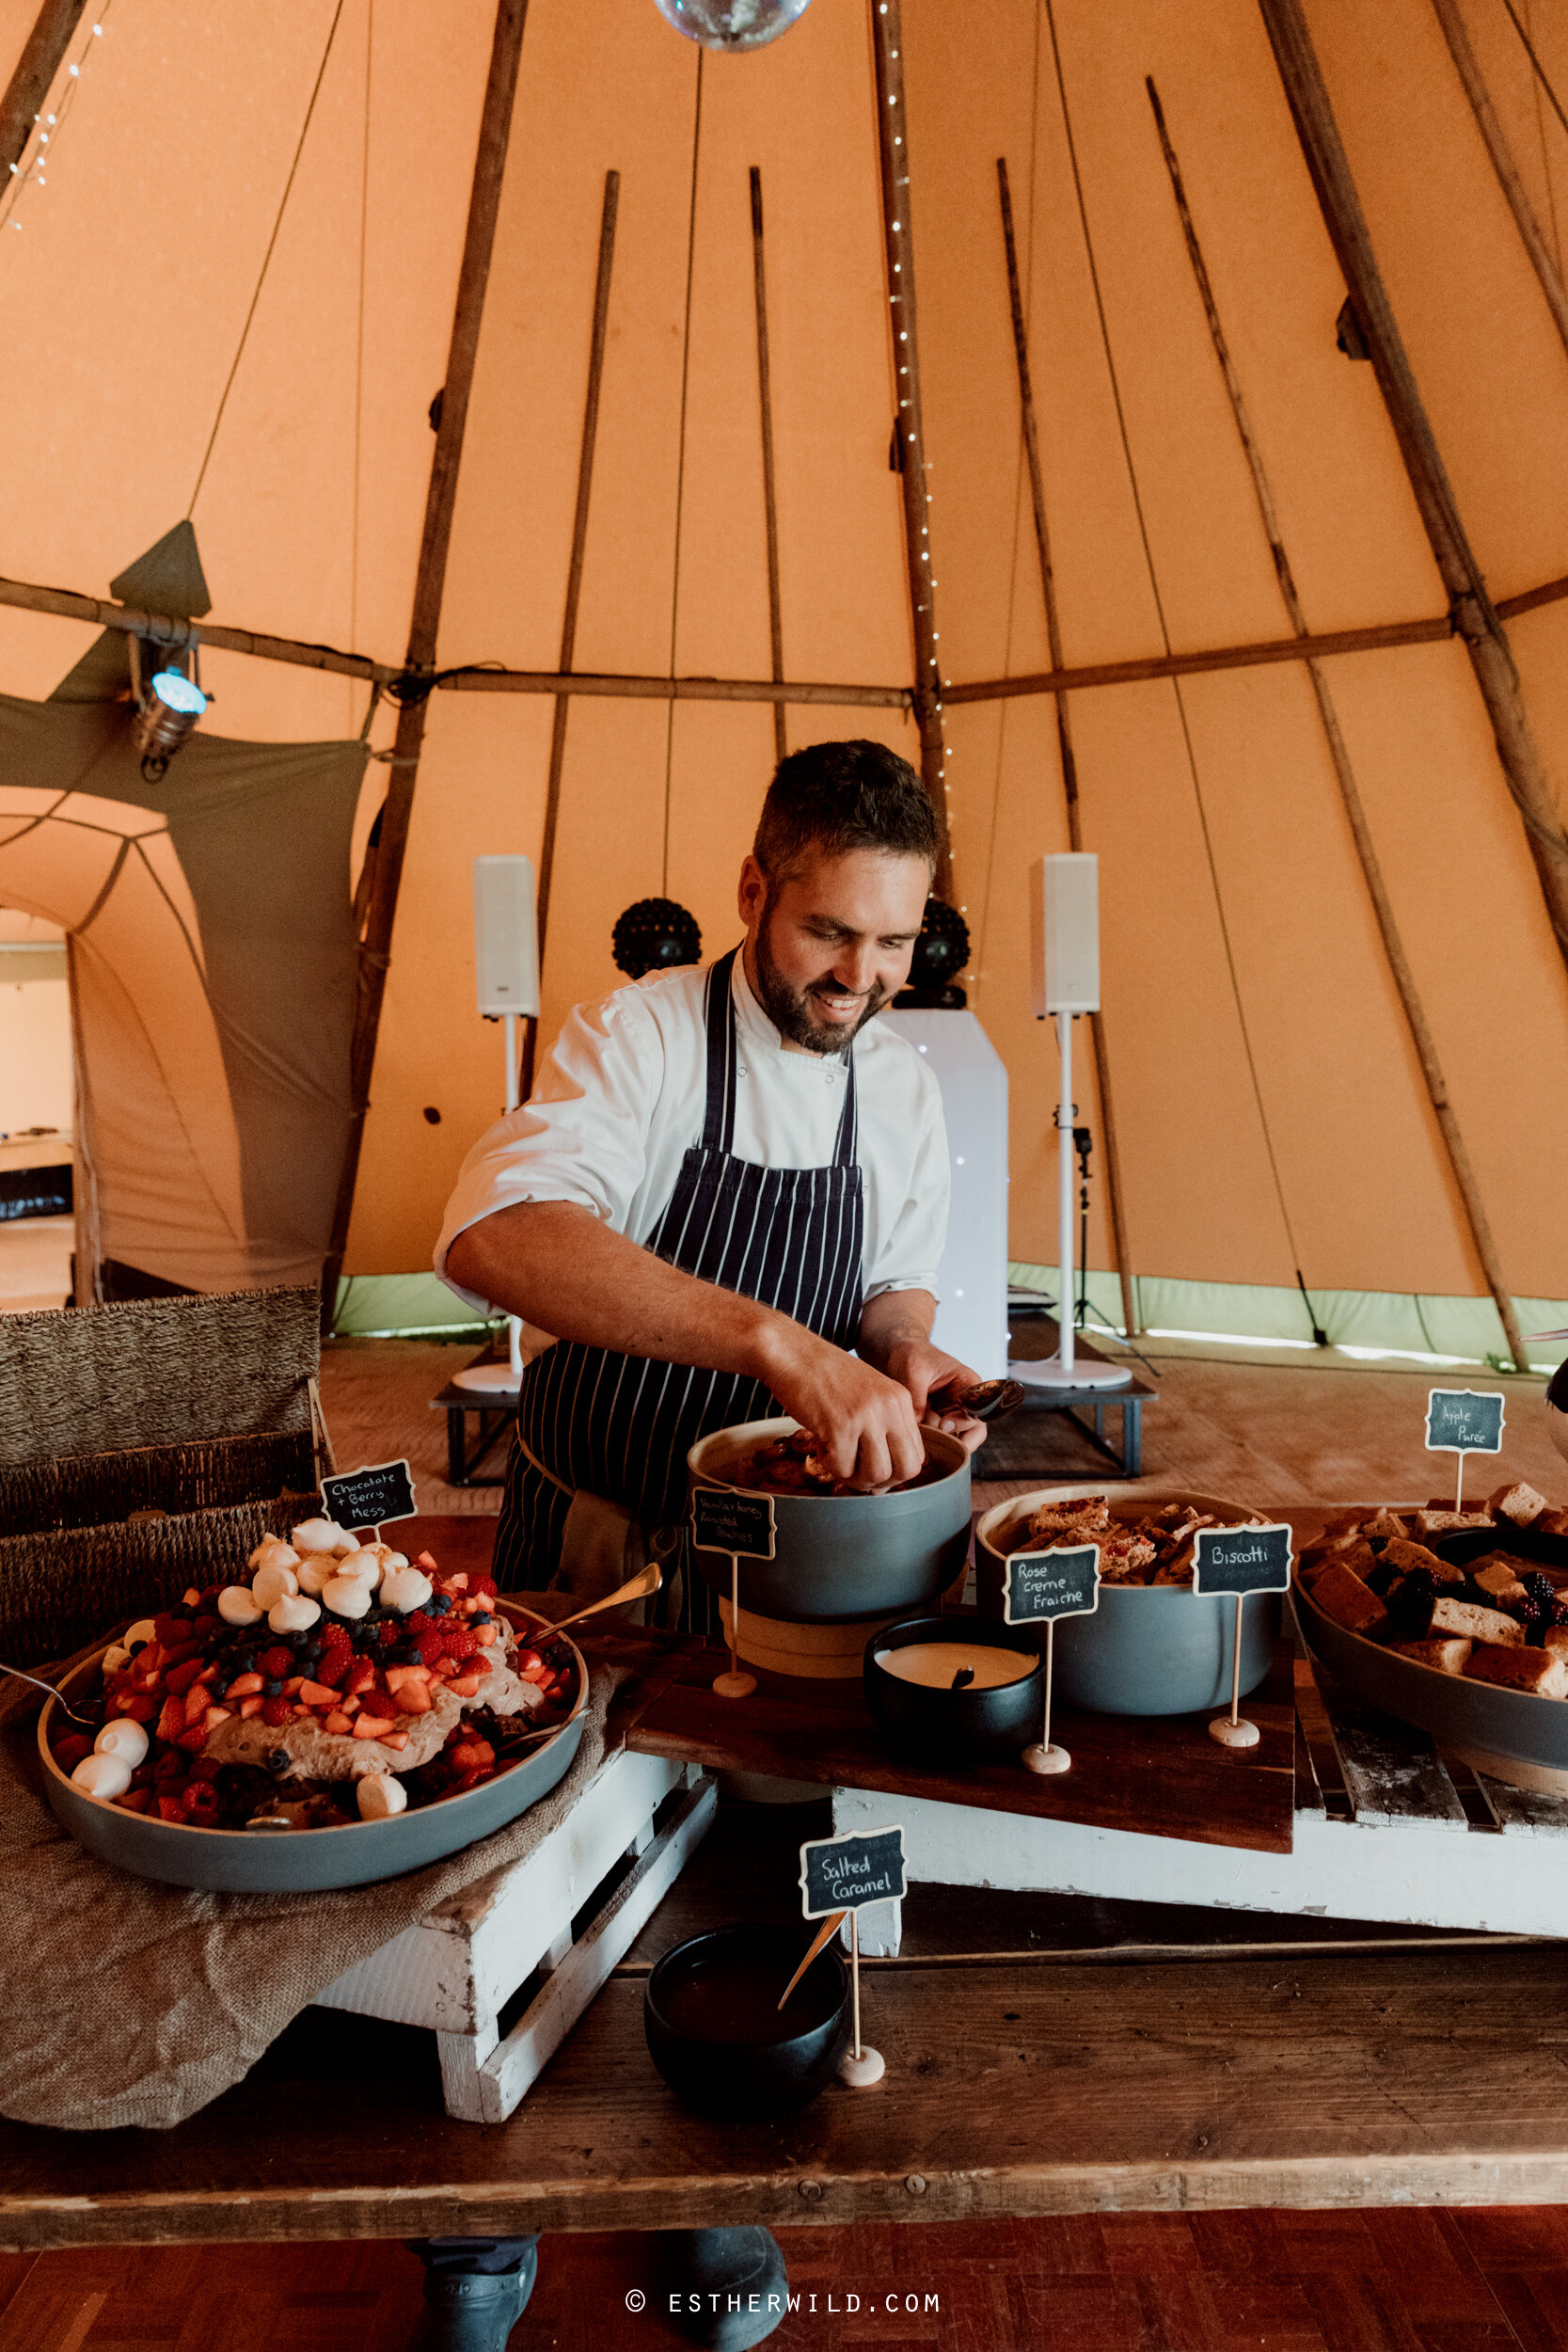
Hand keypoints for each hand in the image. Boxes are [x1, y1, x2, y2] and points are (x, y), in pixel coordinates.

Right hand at [756, 1325, 926, 1488]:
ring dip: (854, 1477)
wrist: (792, 1353)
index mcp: (900, 1399)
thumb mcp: (867, 1394)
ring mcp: (866, 1417)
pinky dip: (829, 1465)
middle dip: (881, 1482)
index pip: (917, 1454)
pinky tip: (821, 1445)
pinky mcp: (839, 1426)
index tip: (876, 1471)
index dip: (897, 1472)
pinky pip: (842, 1469)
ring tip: (837, 1457)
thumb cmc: (823, 1374)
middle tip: (858, 1473)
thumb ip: (882, 1428)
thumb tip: (882, 1480)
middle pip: (906, 1470)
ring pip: (876, 1474)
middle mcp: (889, 1407)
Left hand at [883, 1339, 988, 1456]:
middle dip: (959, 1443)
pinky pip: (944, 1442)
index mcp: (968, 1384)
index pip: (978, 1409)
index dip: (964, 1422)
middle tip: (938, 1445)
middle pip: (976, 1431)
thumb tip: (918, 1427)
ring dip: (945, 1447)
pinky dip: (935, 1447)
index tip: (943, 1424)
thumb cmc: (913, 1357)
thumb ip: (917, 1400)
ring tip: (925, 1445)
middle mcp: (966, 1402)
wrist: (901, 1354)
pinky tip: (919, 1445)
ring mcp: (954, 1415)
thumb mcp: (914, 1372)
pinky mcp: (940, 1423)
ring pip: (961, 1440)